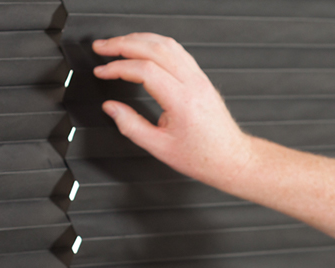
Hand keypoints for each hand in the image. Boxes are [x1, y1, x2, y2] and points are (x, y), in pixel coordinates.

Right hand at [92, 33, 250, 190]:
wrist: (232, 159)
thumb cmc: (204, 157)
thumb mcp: (160, 148)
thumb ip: (131, 126)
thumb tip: (111, 109)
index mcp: (182, 101)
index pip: (144, 69)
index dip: (117, 67)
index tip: (102, 71)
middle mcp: (194, 85)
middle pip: (154, 48)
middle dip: (122, 44)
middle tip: (102, 48)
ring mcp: (201, 80)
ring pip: (168, 45)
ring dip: (139, 40)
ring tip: (117, 45)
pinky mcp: (203, 80)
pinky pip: (178, 52)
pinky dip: (156, 45)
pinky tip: (144, 49)